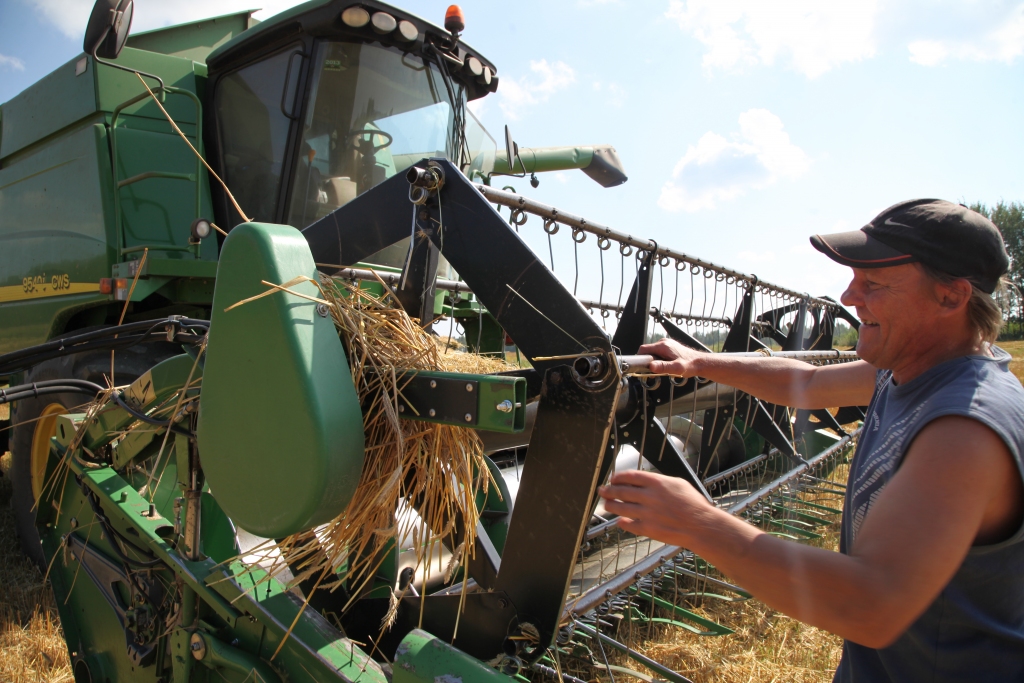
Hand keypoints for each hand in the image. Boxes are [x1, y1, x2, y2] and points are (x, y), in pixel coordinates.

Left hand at [597, 469, 718, 548]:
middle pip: (621, 491)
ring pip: (621, 508)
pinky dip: (622, 522)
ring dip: (610, 505)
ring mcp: (647, 513)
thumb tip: (645, 481)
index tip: (613, 479)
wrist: (701, 526)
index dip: (618, 477)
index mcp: (657, 483)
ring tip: (606, 504)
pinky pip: (629, 524)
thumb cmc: (694, 505)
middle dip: (609, 490)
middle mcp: (649, 497)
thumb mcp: (678, 484)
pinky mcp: (648, 529)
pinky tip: (619, 521)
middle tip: (603, 490)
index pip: (630, 476)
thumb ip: (660, 481)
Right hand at [638, 338, 705, 375]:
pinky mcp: (669, 347)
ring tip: (661, 370)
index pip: (643, 349)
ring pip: (653, 352)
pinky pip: (658, 352)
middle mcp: (664, 342)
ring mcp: (666, 344)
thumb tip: (651, 366)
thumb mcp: (676, 368)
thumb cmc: (690, 365)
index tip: (641, 367)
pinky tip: (665, 366)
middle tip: (652, 372)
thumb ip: (663, 367)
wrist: (700, 362)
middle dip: (647, 362)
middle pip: (647, 351)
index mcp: (663, 346)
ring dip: (654, 361)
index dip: (639, 358)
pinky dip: (658, 360)